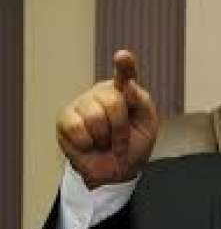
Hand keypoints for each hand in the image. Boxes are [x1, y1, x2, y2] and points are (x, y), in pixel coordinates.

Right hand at [57, 50, 158, 188]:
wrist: (115, 171)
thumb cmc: (133, 145)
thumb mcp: (147, 125)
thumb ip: (140, 102)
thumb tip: (127, 86)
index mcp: (124, 91)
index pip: (124, 75)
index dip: (124, 66)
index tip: (123, 57)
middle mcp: (102, 92)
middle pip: (113, 101)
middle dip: (120, 128)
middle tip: (121, 141)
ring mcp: (82, 103)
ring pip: (94, 116)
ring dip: (105, 138)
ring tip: (105, 142)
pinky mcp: (65, 118)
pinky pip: (77, 128)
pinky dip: (88, 142)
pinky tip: (89, 144)